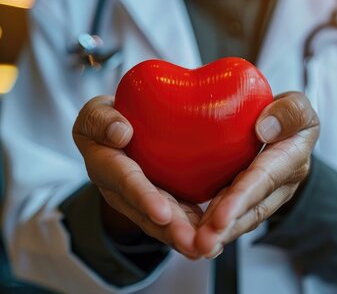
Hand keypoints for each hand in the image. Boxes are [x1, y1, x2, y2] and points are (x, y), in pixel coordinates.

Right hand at [72, 95, 201, 258]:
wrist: (114, 133)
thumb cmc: (107, 120)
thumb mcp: (95, 113)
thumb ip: (102, 120)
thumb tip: (121, 133)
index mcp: (105, 166)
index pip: (127, 182)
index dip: (144, 197)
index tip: (163, 213)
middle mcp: (122, 192)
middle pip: (148, 214)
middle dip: (171, 231)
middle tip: (193, 244)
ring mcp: (141, 203)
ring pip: (164, 223)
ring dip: (185, 237)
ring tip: (206, 249)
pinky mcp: (161, 204)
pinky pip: (178, 219)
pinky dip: (195, 230)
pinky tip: (216, 240)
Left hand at [193, 92, 319, 257]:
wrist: (284, 128)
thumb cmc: (289, 115)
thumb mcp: (297, 106)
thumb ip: (289, 112)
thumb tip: (264, 130)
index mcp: (293, 158)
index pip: (265, 179)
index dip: (242, 198)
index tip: (221, 216)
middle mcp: (282, 186)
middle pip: (252, 210)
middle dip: (227, 227)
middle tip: (202, 243)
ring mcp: (265, 198)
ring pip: (240, 219)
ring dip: (217, 234)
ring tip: (194, 247)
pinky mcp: (247, 202)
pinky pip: (229, 216)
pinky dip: (210, 227)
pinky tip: (190, 238)